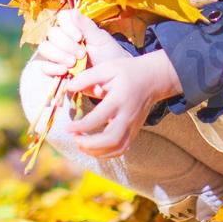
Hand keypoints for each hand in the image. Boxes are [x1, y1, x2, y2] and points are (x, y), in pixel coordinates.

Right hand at [33, 9, 131, 79]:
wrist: (113, 79)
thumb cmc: (109, 55)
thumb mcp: (101, 39)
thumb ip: (87, 25)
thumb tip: (74, 11)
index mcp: (75, 28)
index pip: (61, 18)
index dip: (68, 26)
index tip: (80, 37)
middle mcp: (64, 39)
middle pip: (52, 34)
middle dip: (67, 44)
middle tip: (82, 54)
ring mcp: (57, 55)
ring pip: (45, 48)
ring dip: (58, 55)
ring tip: (73, 63)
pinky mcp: (54, 70)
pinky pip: (44, 66)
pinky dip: (52, 68)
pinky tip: (65, 71)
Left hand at [61, 51, 182, 157]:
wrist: (154, 78)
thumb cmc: (129, 72)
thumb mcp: (108, 68)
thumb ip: (87, 78)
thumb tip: (69, 88)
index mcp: (119, 99)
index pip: (99, 118)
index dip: (81, 126)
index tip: (68, 127)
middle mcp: (127, 115)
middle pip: (111, 139)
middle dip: (89, 144)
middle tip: (75, 138)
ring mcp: (133, 125)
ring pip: (117, 148)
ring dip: (97, 152)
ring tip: (81, 144)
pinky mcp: (135, 131)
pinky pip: (122, 149)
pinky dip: (107, 154)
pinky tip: (94, 148)